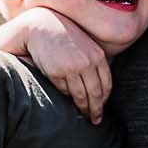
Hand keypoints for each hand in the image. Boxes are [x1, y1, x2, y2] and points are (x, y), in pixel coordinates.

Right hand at [27, 9, 111, 123]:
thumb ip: (94, 62)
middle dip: (96, 109)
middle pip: (95, 93)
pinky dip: (66, 96)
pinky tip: (67, 100)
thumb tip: (99, 88)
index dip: (105, 99)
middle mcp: (87, 62)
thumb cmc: (64, 37)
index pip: (106, 84)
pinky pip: (63, 90)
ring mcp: (72, 68)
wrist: (41, 27)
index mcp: (97, 56)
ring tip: (83, 116)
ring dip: (82, 108)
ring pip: (80, 95)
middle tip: (95, 120)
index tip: (102, 108)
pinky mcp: (56, 72)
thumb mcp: (85, 46)